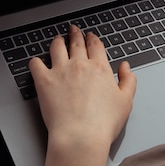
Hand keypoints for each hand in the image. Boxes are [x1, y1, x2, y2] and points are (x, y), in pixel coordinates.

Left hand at [29, 25, 135, 165]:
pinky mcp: (44, 80)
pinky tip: (37, 62)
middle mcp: (79, 65)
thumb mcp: (126, 101)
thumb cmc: (103, 123)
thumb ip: (128, 80)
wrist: (81, 135)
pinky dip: (36, 61)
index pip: (95, 45)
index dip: (92, 39)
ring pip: (57, 47)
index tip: (90, 36)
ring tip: (57, 40)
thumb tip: (125, 66)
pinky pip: (36, 64)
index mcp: (99, 68)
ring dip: (57, 41)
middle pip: (76, 42)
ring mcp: (60, 70)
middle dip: (75, 34)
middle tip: (73, 30)